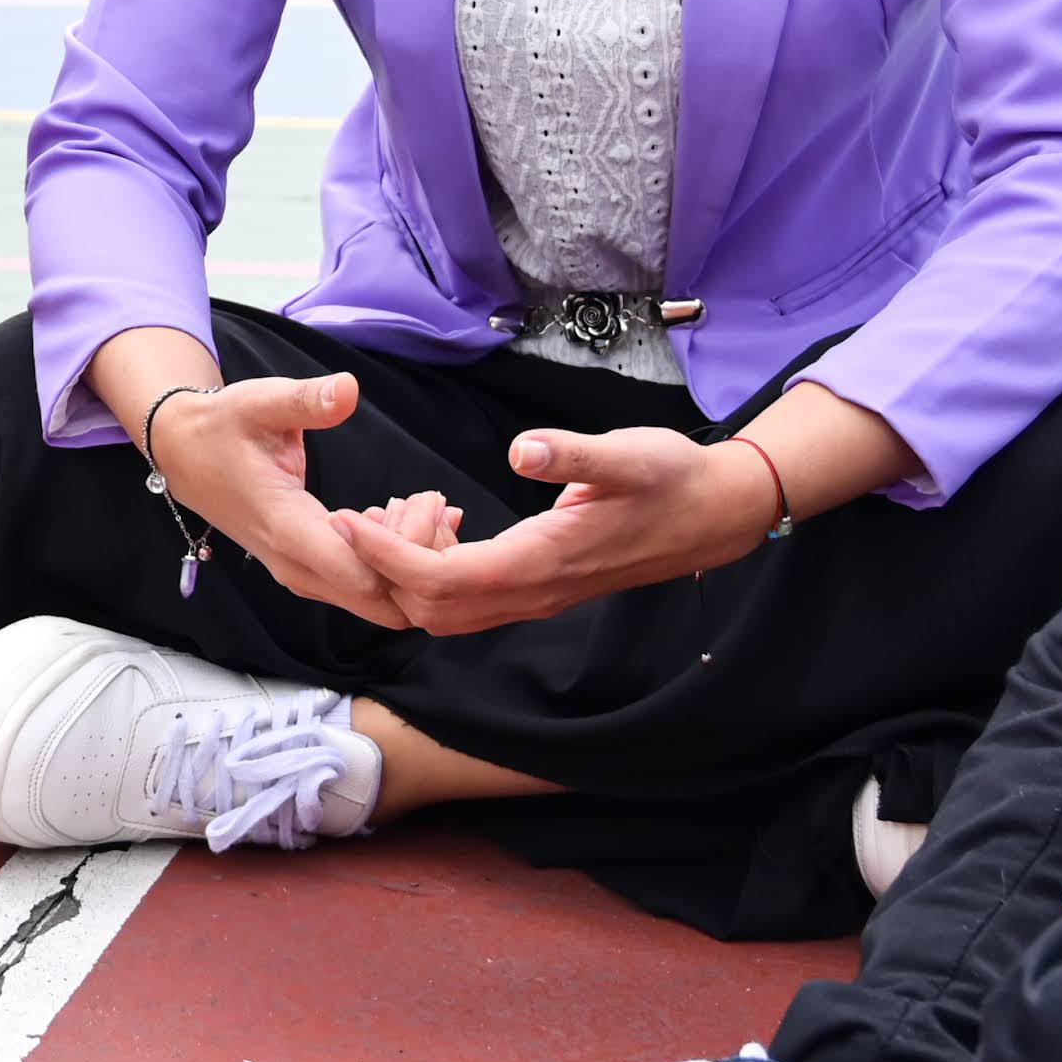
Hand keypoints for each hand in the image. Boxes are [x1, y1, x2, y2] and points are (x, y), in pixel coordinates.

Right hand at [127, 366, 407, 627]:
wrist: (183, 455)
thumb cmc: (223, 427)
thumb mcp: (260, 401)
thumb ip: (306, 400)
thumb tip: (348, 388)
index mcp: (287, 529)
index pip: (363, 575)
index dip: (407, 549)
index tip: (422, 499)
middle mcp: (296, 566)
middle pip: (382, 601)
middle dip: (422, 562)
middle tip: (435, 503)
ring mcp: (302, 574)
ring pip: (378, 600)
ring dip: (412, 560)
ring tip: (424, 501)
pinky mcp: (309, 571)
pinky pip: (365, 586)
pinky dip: (396, 559)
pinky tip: (403, 511)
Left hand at [334, 427, 775, 634]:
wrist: (715, 515)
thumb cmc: (672, 479)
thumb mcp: (629, 454)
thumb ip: (574, 455)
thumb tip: (524, 449)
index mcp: (542, 563)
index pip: (441, 581)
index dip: (386, 556)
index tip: (345, 521)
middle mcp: (532, 594)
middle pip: (430, 610)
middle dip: (383, 570)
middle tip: (354, 516)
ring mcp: (536, 597)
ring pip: (446, 612)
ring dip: (406, 575)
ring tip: (388, 516)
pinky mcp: (539, 589)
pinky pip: (469, 599)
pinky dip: (434, 570)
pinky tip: (437, 521)